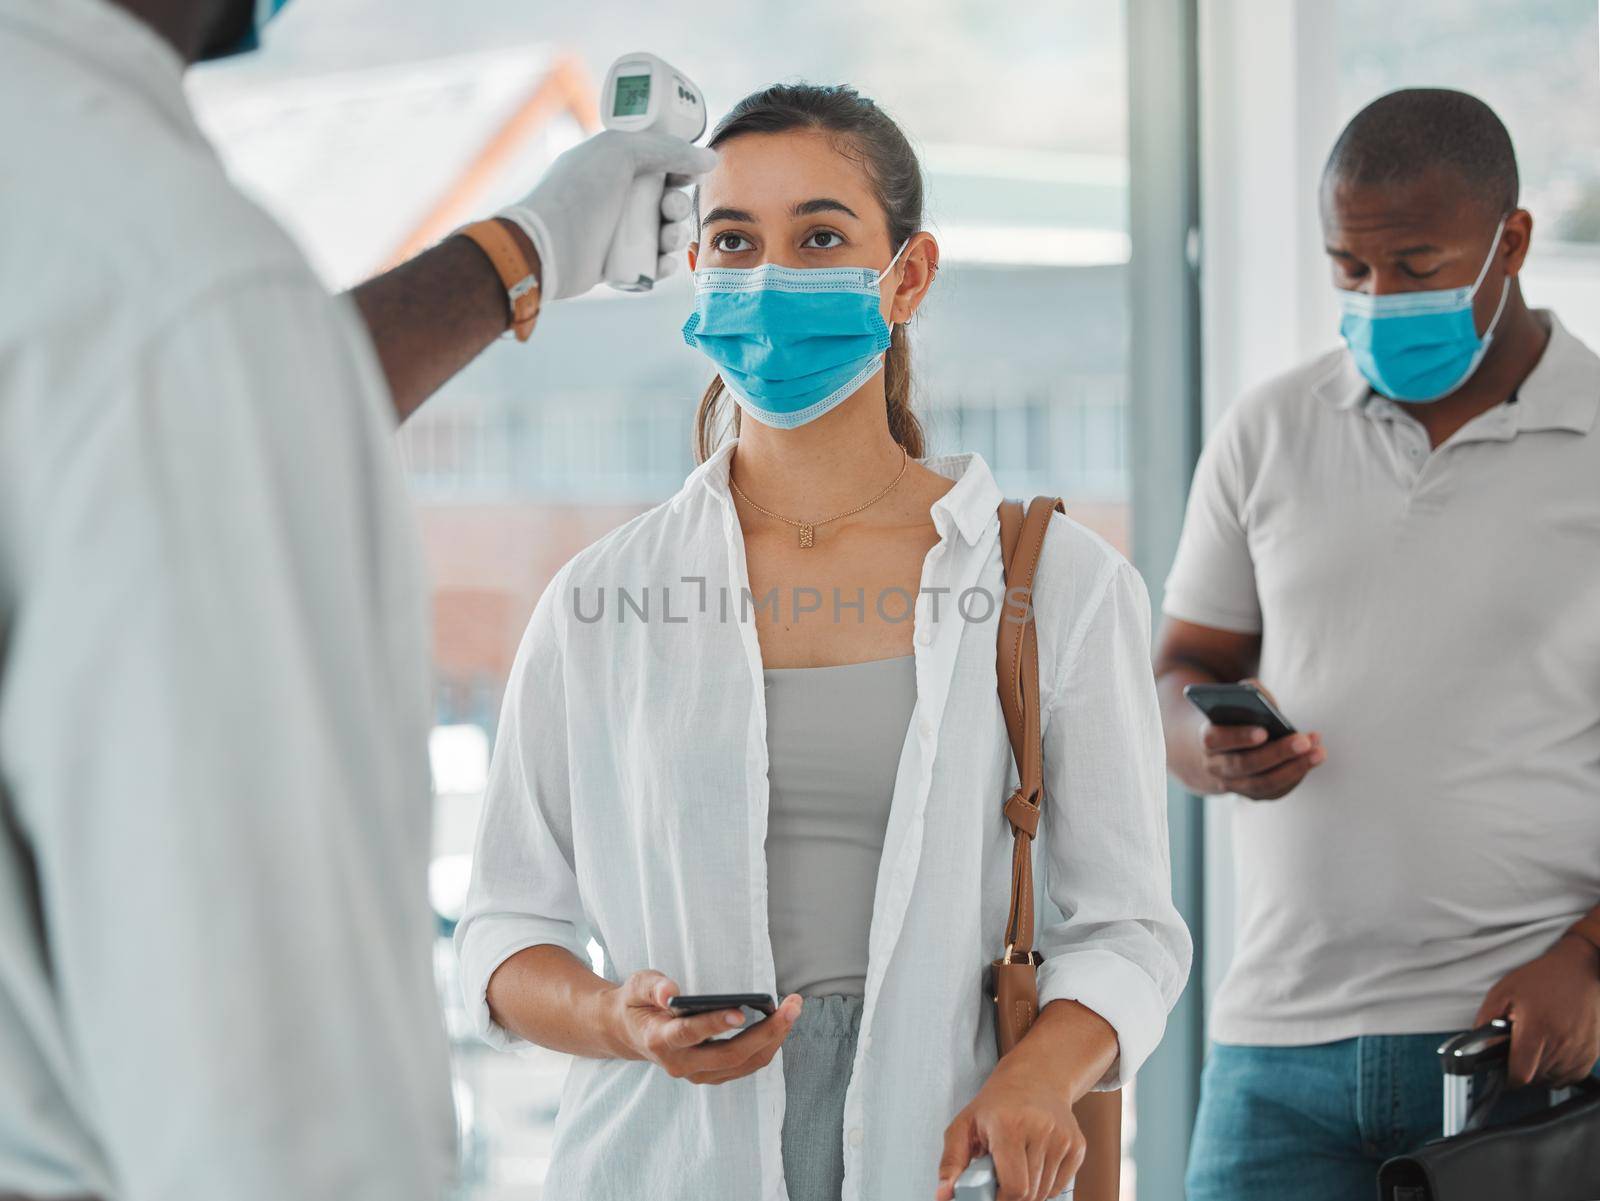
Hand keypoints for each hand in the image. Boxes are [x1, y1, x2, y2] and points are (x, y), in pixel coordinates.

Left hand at [498, 130, 717, 299]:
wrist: (547, 245)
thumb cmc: (578, 192)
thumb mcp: (621, 153)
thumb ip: (667, 149)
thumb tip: (709, 158)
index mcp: (613, 164)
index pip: (657, 162)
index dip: (678, 168)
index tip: (688, 174)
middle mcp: (616, 195)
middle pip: (665, 199)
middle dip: (678, 205)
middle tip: (669, 208)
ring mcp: (616, 230)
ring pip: (663, 232)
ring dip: (675, 235)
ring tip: (667, 238)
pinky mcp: (616, 263)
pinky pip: (652, 263)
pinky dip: (663, 264)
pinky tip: (662, 262)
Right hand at [603, 970, 801, 1084]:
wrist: (630, 1033)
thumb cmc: (637, 1004)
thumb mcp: (637, 986)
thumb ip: (653, 987)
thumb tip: (670, 992)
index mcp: (659, 1040)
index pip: (689, 1034)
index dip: (715, 1024)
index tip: (741, 1011)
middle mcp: (679, 1063)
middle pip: (729, 1055)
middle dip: (766, 1032)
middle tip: (791, 1006)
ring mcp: (696, 1073)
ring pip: (742, 1063)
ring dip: (772, 1039)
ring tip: (792, 1010)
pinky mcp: (709, 1074)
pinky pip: (744, 1065)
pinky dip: (765, 1046)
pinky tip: (779, 1024)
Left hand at [936, 1062, 1084, 1200]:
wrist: (1035, 1078)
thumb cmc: (996, 1105)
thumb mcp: (964, 1126)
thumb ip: (951, 1162)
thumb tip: (943, 1195)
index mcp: (1009, 1125)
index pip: (1015, 1187)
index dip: (1001, 1200)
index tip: (992, 1194)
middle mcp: (1041, 1129)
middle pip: (1030, 1194)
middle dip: (1012, 1196)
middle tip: (1000, 1178)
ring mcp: (1062, 1137)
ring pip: (1045, 1192)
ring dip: (1029, 1190)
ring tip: (1016, 1166)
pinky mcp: (1077, 1145)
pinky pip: (1060, 1185)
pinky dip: (1045, 1184)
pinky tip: (1034, 1162)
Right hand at [1196, 682, 1323, 799]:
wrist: (1222, 750)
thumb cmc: (1236, 718)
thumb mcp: (1237, 702)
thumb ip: (1250, 694)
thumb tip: (1269, 704)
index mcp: (1208, 739)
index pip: (1216, 740)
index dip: (1239, 737)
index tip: (1264, 732)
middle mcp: (1215, 766)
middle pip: (1244, 764)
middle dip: (1277, 753)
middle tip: (1303, 741)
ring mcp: (1233, 785)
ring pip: (1262, 783)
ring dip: (1293, 768)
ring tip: (1318, 752)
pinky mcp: (1252, 795)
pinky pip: (1275, 791)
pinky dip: (1296, 775)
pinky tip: (1313, 759)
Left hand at [1473, 935, 1599, 1085]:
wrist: (1579, 971)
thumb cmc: (1541, 979)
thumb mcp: (1502, 993)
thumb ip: (1486, 1021)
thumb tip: (1479, 1046)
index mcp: (1537, 1029)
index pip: (1521, 1074)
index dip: (1508, 1077)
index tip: (1503, 1072)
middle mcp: (1561, 1044)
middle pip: (1534, 1078)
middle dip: (1521, 1068)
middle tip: (1518, 1048)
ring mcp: (1578, 1052)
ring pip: (1551, 1080)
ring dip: (1539, 1070)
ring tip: (1536, 1045)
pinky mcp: (1589, 1055)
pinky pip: (1569, 1078)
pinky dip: (1558, 1071)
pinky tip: (1551, 1051)